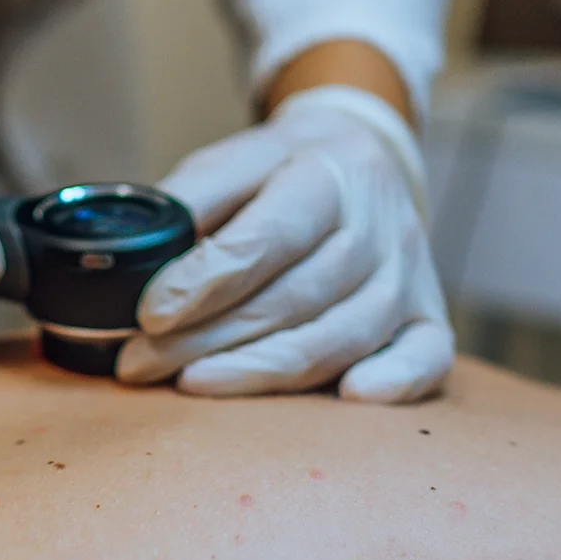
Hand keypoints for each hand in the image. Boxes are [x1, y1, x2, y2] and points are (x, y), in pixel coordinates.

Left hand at [117, 85, 452, 401]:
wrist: (360, 160)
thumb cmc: (283, 172)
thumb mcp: (232, 161)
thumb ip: (189, 200)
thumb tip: (132, 255)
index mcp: (330, 172)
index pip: (272, 234)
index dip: (208, 280)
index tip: (150, 314)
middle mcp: (380, 224)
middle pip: (296, 297)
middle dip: (208, 339)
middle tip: (140, 364)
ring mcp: (410, 273)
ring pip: (341, 337)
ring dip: (260, 371)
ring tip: (188, 385)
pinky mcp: (428, 313)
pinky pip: (427, 356)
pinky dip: (393, 382)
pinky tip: (346, 399)